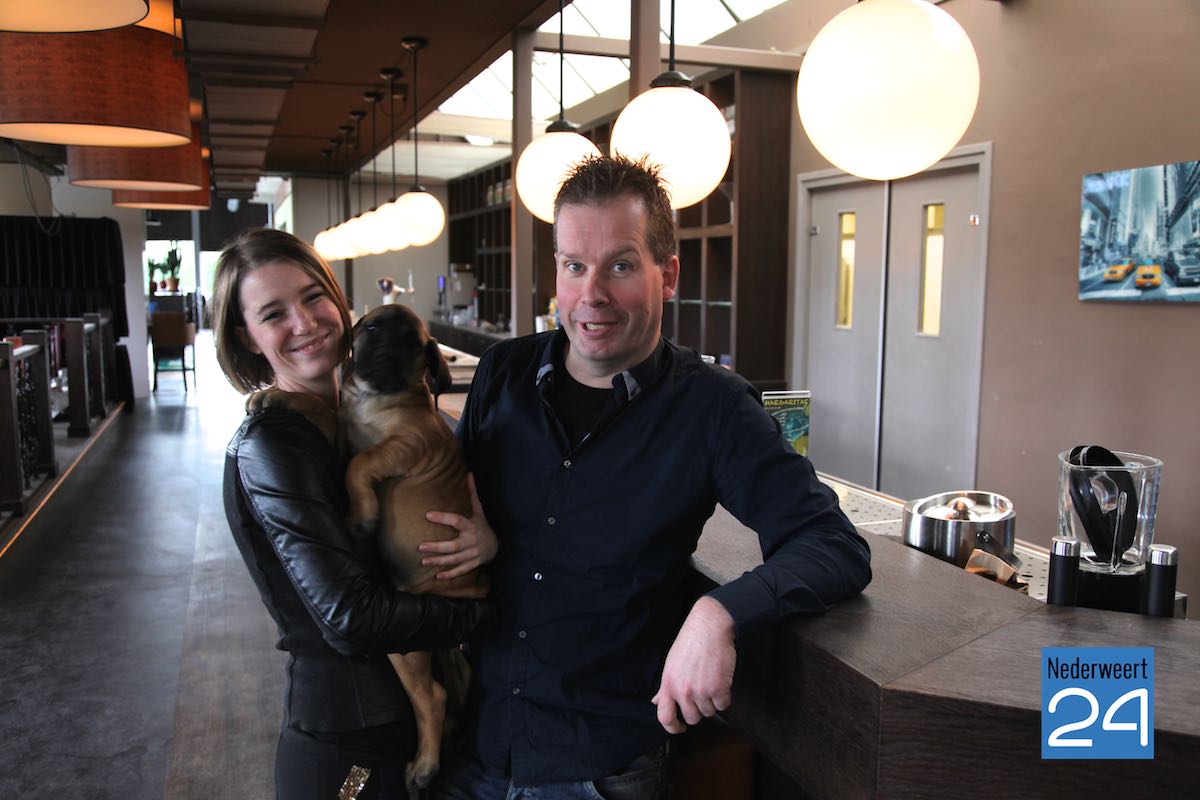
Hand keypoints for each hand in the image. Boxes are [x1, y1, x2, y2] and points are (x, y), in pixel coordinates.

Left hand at [420, 474, 498, 578]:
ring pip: (454, 560)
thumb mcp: (479, 510)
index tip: (427, 514)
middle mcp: (471, 542)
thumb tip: (469, 474)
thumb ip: (472, 494)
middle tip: (420, 546)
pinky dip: (450, 574)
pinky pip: (461, 571)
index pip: (456, 521)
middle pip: (453, 546)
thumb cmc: (483, 526)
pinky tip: (437, 576)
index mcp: (471, 526)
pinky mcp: (472, 564)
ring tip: (423, 561)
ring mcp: (472, 554)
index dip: (443, 518)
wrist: (497, 546)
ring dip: (438, 561)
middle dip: (437, 547)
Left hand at [651, 596, 736, 733]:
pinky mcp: (719, 688)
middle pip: (692, 718)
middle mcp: (683, 691)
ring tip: (711, 681)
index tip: (680, 727)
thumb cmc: (689, 643)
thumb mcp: (671, 664)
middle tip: (702, 694)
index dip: (673, 728)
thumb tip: (656, 702)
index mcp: (668, 685)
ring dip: (712, 702)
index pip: (665, 717)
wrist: (709, 627)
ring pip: (709, 712)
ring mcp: (701, 691)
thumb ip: (665, 686)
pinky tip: (721, 682)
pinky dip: (724, 697)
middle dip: (698, 710)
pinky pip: (723, 705)